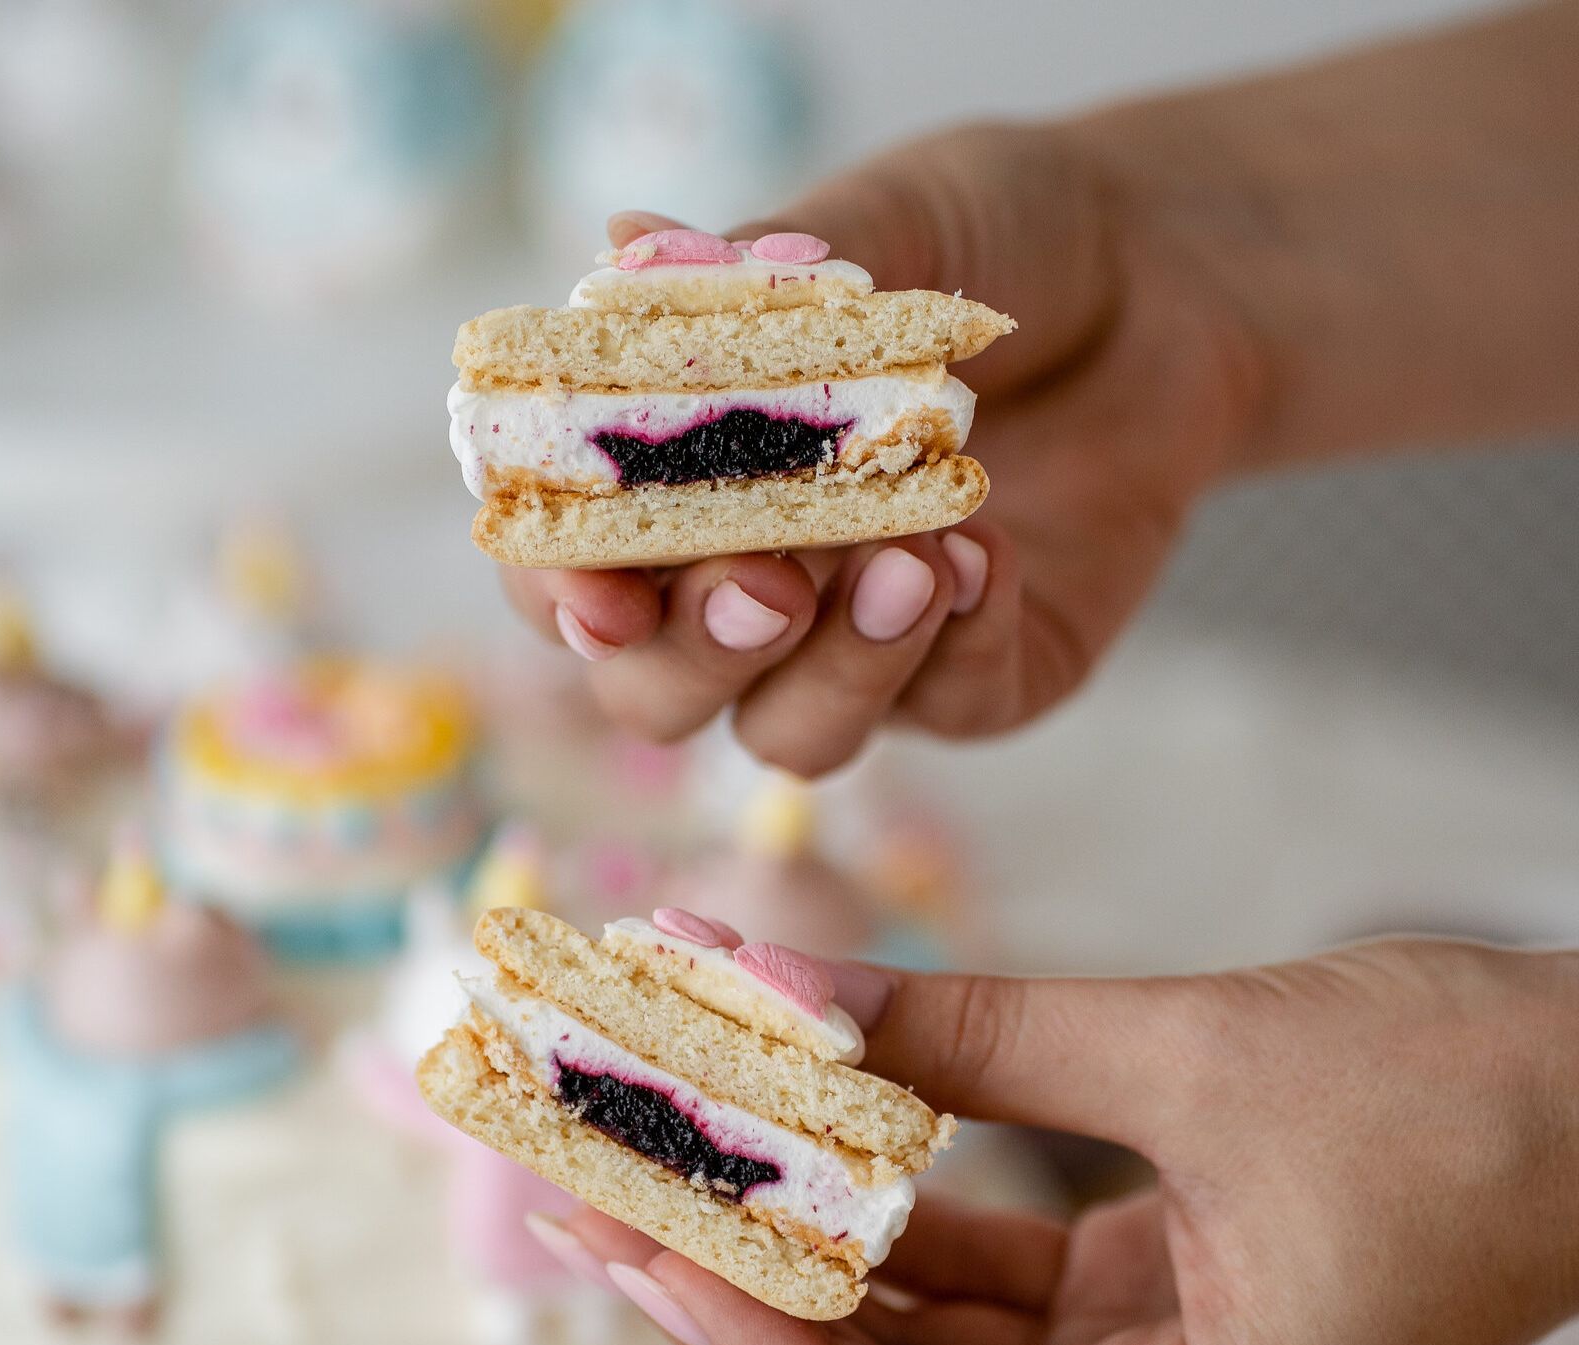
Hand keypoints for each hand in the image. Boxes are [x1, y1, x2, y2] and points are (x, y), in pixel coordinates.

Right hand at [501, 123, 1265, 774]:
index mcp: (676, 487)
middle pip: (656, 696)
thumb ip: (753, 279)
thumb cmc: (988, 243)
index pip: (569, 574)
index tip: (601, 592)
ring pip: (790, 738)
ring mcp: (855, 652)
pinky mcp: (975, 682)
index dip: (563, 596)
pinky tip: (988, 554)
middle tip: (770, 582)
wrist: (1160, 277)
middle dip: (699, 656)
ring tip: (913, 560)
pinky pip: (944, 709)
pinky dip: (958, 643)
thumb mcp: (876, 227)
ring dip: (837, 670)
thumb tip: (628, 246)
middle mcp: (747, 587)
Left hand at [542, 939, 1578, 1344]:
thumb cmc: (1467, 1096)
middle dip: (758, 1291)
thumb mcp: (1194, 1053)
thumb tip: (787, 997)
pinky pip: (995, 1268)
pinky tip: (811, 1131)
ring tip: (684, 1151)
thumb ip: (977, 1033)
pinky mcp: (1155, 1290)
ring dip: (815, 1239)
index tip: (657, 1250)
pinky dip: (900, 1202)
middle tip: (619, 1190)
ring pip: (939, 1329)